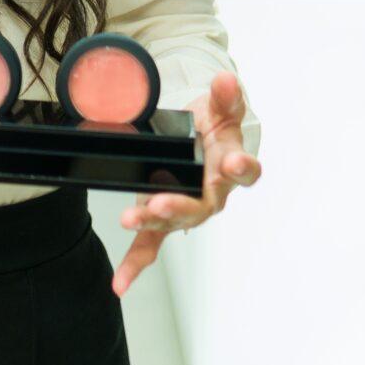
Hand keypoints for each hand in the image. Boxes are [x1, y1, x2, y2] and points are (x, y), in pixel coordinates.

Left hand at [112, 72, 256, 296]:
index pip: (244, 170)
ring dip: (153, 223)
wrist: (202, 136)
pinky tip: (121, 284)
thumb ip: (226, 95)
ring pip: (173, 222)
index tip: (232, 163)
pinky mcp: (162, 216)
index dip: (239, 167)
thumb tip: (227, 81)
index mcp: (231, 164)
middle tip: (162, 203)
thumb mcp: (222, 105)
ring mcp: (187, 207)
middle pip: (203, 205)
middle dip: (182, 205)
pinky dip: (135, 264)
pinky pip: (152, 245)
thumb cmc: (216, 126)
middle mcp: (212, 193)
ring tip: (133, 219)